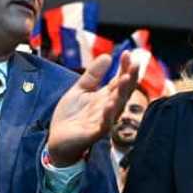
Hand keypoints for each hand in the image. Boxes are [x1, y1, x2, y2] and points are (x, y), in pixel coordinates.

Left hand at [46, 51, 139, 166]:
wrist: (58, 140)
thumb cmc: (71, 116)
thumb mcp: (80, 89)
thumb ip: (93, 75)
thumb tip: (107, 56)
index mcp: (106, 97)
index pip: (119, 80)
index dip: (124, 67)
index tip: (127, 53)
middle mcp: (109, 108)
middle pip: (123, 92)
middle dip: (130, 78)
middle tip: (135, 64)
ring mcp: (103, 121)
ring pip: (117, 107)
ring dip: (122, 93)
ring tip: (125, 79)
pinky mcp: (94, 134)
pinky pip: (104, 124)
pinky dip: (108, 115)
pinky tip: (110, 104)